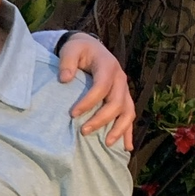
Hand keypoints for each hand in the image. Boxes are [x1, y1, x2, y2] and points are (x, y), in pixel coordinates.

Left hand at [59, 34, 134, 149]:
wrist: (90, 48)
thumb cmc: (79, 50)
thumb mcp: (71, 50)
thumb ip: (67, 62)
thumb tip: (64, 79)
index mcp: (108, 66)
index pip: (101, 87)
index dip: (88, 102)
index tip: (72, 114)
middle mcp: (120, 79)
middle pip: (117, 103)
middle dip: (101, 119)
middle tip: (83, 132)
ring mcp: (124, 90)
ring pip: (128, 112)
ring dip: (119, 129)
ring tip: (107, 144)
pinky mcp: (124, 99)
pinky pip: (129, 117)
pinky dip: (128, 132)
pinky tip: (126, 147)